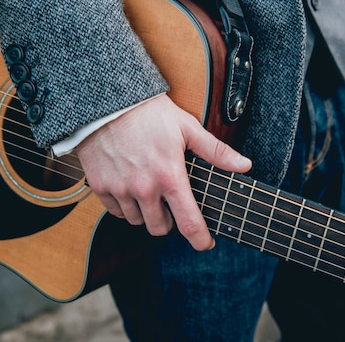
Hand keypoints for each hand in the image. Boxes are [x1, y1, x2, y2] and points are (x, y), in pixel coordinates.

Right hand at [75, 94, 251, 250]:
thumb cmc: (150, 113)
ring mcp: (120, 189)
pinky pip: (115, 211)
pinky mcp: (100, 186)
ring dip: (146, 213)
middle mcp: (143, 188)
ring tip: (150, 192)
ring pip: (136, 221)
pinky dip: (124, 205)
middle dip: (169, 222)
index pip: (188, 223)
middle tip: (171, 205)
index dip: (200, 239)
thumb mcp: (188, 128)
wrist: (110, 103)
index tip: (205, 243)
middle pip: (159, 228)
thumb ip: (216, 152)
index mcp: (169, 176)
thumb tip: (244, 165)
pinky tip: (130, 188)